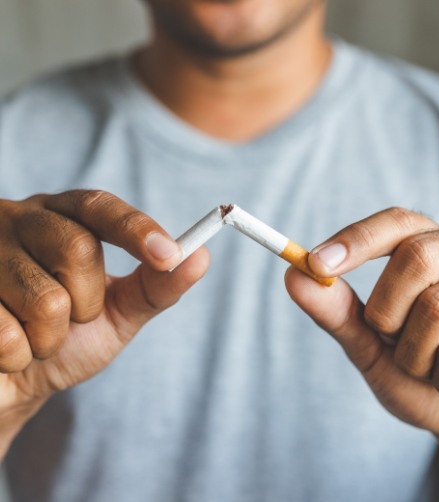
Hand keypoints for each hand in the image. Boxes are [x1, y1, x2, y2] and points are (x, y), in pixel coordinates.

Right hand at [0, 190, 208, 449]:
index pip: (99, 206)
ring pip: (46, 300)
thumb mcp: (119, 310)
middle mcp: (19, 222)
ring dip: (51, 339)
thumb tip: (201, 256)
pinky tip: (3, 349)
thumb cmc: (69, 340)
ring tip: (33, 337)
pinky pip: (6, 335)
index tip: (168, 255)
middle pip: (77, 249)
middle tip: (71, 318)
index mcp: (61, 218)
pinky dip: (17, 357)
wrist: (13, 381)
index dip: (135, 229)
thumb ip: (157, 284)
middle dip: (87, 303)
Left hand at [285, 207, 438, 449]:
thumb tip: (292, 275)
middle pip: (415, 257)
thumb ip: (335, 310)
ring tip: (423, 364)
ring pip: (436, 308)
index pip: (395, 223)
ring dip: (413, 354)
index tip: (315, 264)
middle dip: (385, 310)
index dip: (355, 240)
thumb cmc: (411, 371)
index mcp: (426, 249)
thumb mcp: (367, 342)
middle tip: (387, 338)